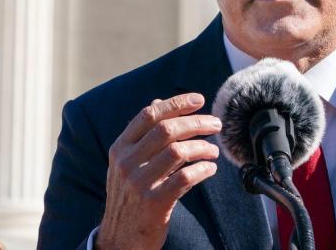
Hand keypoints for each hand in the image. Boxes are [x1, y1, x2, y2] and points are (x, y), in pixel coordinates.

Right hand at [96, 93, 220, 248]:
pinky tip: (210, 170)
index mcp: (120, 148)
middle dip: (197, 122)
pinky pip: (186, 177)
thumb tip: (157, 102)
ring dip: (203, 147)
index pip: (149, 115)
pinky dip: (203, 170)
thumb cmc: (129, 197)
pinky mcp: (154, 202)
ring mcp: (139, 182)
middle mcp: (126, 162)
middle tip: (216, 124)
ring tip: (213, 150)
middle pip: (167, 129)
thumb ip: (142, 135)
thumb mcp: (126, 163)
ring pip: (179, 151)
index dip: (176, 103)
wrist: (119, 239)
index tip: (199, 99)